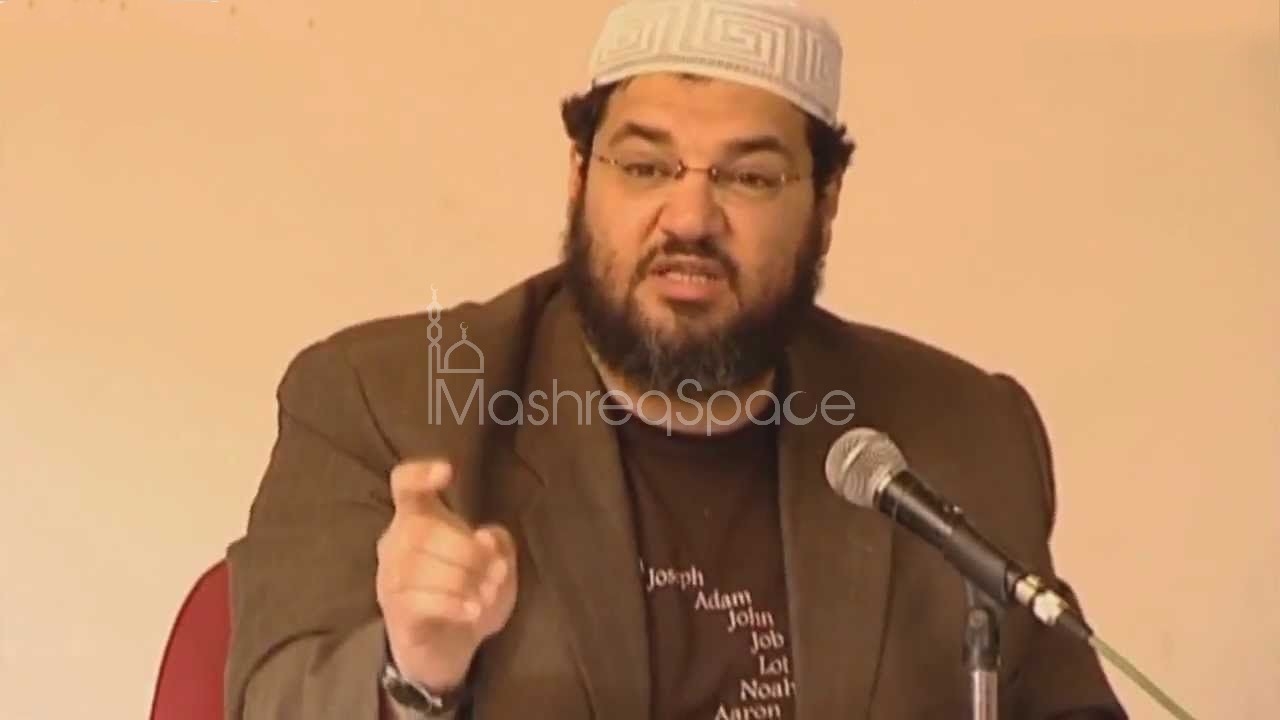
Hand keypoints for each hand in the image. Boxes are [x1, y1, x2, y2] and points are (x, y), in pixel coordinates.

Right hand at [376, 460, 517, 689]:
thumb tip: (485, 537)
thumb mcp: (495, 563)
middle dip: (466, 549)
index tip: (447, 471)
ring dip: (463, 580)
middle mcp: (396, 543)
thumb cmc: (468, 590)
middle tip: (496, 570)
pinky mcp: (396, 613)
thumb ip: (497, 543)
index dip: (420, 473)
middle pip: (421, 529)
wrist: (449, 647)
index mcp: (418, 518)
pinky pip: (419, 600)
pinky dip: (453, 604)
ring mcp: (390, 579)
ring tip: (487, 594)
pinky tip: (473, 611)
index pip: (404, 484)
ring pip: (419, 567)